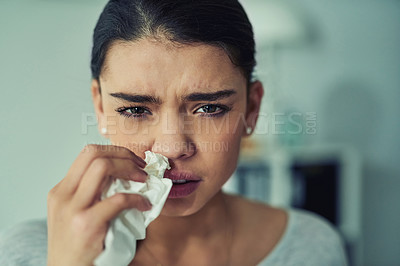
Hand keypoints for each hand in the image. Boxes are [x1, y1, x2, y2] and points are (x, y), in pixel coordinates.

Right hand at [47, 145, 150, 265]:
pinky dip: (137, 198)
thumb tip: (125, 177)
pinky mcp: (86, 224)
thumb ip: (91, 194)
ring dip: (129, 169)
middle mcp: (63, 194)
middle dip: (123, 154)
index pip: (87, 153)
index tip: (131, 160)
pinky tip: (144, 205)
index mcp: (61, 190)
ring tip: (143, 179)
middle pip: (93, 153)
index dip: (114, 151)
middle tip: (141, 167)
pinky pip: (118, 199)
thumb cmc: (75, 246)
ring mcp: (73, 208)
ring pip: (102, 167)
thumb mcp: (74, 214)